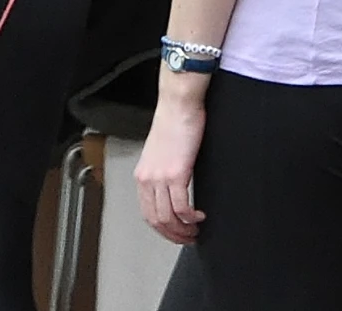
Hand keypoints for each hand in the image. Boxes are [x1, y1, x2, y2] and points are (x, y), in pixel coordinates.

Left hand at [137, 86, 207, 243]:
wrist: (178, 105)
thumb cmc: (174, 122)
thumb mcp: (162, 153)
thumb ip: (164, 173)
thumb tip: (175, 190)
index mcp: (142, 175)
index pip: (147, 213)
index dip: (162, 229)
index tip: (175, 232)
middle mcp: (147, 179)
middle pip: (156, 220)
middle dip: (173, 234)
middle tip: (187, 237)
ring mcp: (160, 178)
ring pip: (167, 218)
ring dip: (182, 229)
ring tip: (195, 230)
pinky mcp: (176, 174)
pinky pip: (181, 207)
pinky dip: (191, 217)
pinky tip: (199, 216)